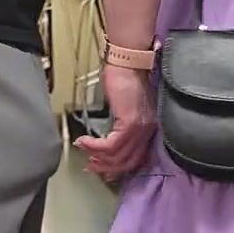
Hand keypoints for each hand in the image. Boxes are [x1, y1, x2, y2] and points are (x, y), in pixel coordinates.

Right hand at [74, 64, 155, 179]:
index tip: (104, 171)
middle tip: (91, 167)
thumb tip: (108, 138)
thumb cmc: (124, 77)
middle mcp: (148, 130)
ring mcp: (140, 128)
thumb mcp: (126, 106)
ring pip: (118, 156)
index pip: (137, 158)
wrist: (127, 61)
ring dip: (98, 157)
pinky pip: (110, 145)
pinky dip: (95, 147)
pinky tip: (84, 142)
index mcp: (149, 127)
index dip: (119, 168)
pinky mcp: (129, 123)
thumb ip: (122, 123)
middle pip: (128, 162)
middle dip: (107, 168)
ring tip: (84, 151)